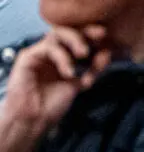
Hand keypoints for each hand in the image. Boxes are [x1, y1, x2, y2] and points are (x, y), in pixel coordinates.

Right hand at [0, 27, 110, 151]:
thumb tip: (107, 53)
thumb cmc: (53, 104)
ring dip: (75, 40)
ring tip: (84, 54)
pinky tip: (69, 72)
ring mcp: (39, 53)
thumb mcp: (81, 84)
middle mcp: (51, 52)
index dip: (93, 34)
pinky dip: (62, 57)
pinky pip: (47, 48)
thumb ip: (94, 69)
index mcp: (64, 56)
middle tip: (100, 35)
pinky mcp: (27, 57)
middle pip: (69, 30)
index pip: (79, 37)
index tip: (107, 35)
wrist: (34, 121)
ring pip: (58, 34)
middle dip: (86, 31)